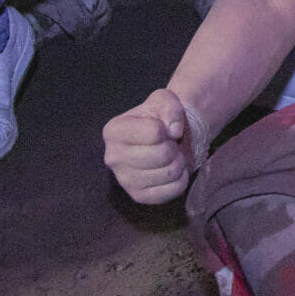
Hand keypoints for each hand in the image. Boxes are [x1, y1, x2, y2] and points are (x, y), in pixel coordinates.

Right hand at [103, 88, 196, 203]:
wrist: (167, 139)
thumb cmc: (161, 118)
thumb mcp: (165, 99)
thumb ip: (170, 106)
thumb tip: (174, 131)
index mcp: (113, 131)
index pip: (154, 132)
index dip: (167, 129)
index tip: (162, 129)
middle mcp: (112, 157)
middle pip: (162, 154)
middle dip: (174, 146)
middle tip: (169, 144)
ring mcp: (124, 180)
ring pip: (169, 173)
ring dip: (179, 162)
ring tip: (171, 156)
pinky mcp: (139, 196)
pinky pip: (173, 190)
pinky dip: (182, 178)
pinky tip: (173, 170)